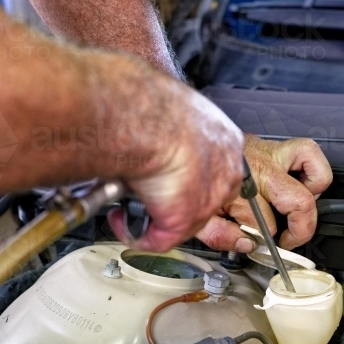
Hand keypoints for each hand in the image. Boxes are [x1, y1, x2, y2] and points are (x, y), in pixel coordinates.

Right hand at [101, 59, 243, 251]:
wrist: (145, 118)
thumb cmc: (151, 103)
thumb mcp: (169, 108)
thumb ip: (168, 124)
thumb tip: (152, 122)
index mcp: (223, 138)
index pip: (213, 167)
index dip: (186, 175)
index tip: (166, 173)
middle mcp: (224, 170)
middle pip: (202, 197)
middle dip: (170, 199)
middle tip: (145, 190)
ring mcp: (207, 198)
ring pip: (181, 220)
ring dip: (152, 215)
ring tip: (128, 200)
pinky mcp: (182, 219)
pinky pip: (158, 239)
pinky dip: (135, 233)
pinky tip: (119, 217)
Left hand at [196, 135, 332, 251]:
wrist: (182, 141)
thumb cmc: (190, 176)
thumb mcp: (194, 214)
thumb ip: (219, 235)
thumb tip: (246, 245)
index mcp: (240, 185)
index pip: (266, 224)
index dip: (265, 241)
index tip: (262, 245)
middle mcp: (260, 166)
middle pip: (299, 200)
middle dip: (300, 228)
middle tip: (290, 239)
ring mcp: (269, 151)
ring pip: (313, 167)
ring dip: (313, 192)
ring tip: (299, 208)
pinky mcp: (273, 144)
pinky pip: (308, 150)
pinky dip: (313, 168)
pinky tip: (303, 184)